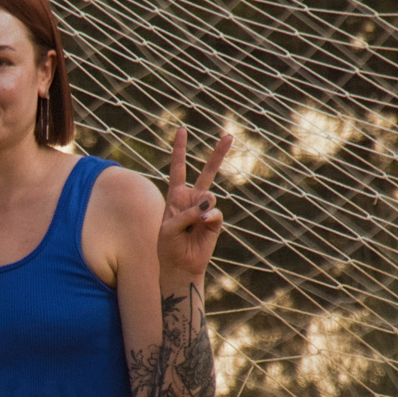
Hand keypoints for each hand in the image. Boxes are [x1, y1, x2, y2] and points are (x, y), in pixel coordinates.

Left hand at [158, 125, 230, 289]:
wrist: (179, 266)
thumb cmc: (168, 245)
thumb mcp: (169, 226)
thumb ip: (186, 212)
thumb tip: (209, 204)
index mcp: (176, 196)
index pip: (178, 169)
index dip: (180, 150)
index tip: (182, 130)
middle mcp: (192, 199)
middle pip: (207, 172)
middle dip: (218, 154)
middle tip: (229, 135)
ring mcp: (205, 209)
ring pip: (209, 196)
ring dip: (199, 208)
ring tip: (192, 223)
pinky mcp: (215, 222)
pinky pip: (215, 212)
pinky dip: (208, 217)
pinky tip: (203, 223)